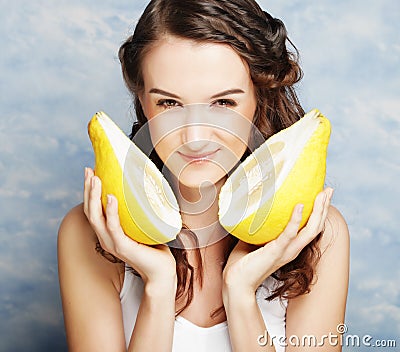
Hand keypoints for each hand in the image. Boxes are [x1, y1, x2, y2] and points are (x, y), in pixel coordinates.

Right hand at [83, 167, 176, 286]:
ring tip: (97, 179)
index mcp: (108, 232)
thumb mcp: (141, 225)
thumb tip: (144, 187)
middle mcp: (106, 237)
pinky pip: (113, 226)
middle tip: (89, 171)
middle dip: (88, 189)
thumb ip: (137, 211)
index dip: (89, 191)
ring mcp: (112, 242)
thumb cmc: (153, 246)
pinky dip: (110, 211)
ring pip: (96, 217)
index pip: (93, 209)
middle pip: (90, 211)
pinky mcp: (122, 246)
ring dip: (94, 196)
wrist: (161, 270)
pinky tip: (110, 197)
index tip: (91, 172)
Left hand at [222, 188, 332, 295]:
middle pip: (316, 227)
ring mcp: (286, 251)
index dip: (319, 212)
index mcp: (289, 247)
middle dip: (324, 208)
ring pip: (309, 230)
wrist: (236, 282)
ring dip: (318, 211)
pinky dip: (295, 220)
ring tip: (321, 195)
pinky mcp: (275, 251)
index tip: (322, 195)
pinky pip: (289, 234)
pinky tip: (299, 206)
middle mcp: (292, 249)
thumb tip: (254, 207)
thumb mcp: (255, 240)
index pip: (310, 228)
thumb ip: (260, 227)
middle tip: (328, 190)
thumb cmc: (243, 262)